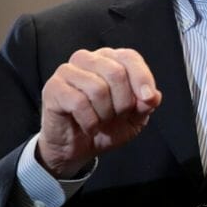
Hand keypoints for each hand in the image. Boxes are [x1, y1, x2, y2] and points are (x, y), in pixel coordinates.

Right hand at [38, 48, 160, 177]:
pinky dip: (89, 121)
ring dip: (105, 114)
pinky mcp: (53, 88)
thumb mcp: (135, 118)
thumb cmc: (106, 126)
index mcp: (109, 59)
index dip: (142, 78)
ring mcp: (67, 71)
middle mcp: (88, 59)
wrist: (79, 149)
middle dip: (123, 103)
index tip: (148, 100)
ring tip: (101, 121)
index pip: (129, 57)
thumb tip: (153, 96)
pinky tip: (89, 127)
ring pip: (97, 88)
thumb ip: (146, 104)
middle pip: (116, 72)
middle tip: (117, 116)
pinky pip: (78, 102)